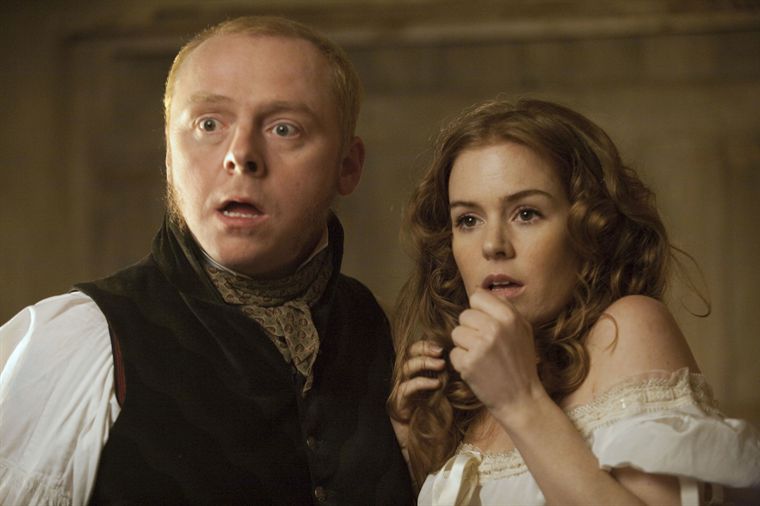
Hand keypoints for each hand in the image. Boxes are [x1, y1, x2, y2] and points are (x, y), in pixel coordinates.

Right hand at [388, 340, 445, 454]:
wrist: (430, 447)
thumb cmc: (441, 420)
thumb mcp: (450, 394)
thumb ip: (451, 376)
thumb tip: (462, 358)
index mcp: (418, 373)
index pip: (416, 350)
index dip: (427, 345)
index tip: (443, 346)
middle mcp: (407, 379)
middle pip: (408, 354)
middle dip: (423, 349)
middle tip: (440, 351)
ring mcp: (401, 391)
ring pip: (405, 368)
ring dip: (423, 363)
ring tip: (440, 365)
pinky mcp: (398, 404)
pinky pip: (406, 388)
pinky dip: (421, 383)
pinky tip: (435, 384)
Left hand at [449, 288, 543, 421]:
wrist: (521, 398)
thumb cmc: (520, 362)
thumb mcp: (522, 329)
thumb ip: (504, 308)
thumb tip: (479, 290)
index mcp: (509, 316)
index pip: (477, 296)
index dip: (478, 310)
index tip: (486, 324)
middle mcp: (495, 328)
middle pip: (464, 315)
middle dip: (470, 330)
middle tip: (486, 346)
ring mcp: (480, 346)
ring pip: (456, 333)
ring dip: (465, 346)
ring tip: (482, 358)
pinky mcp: (468, 363)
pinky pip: (453, 353)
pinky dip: (462, 362)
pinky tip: (477, 369)